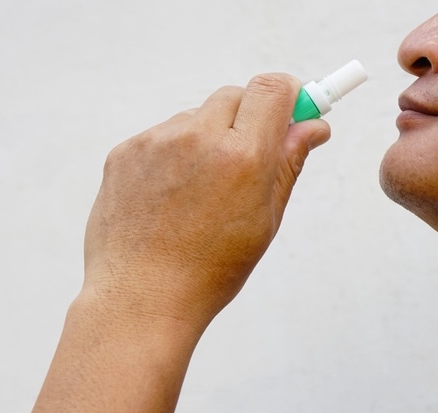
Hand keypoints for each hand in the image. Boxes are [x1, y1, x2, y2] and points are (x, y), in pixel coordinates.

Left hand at [81, 73, 330, 332]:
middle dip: (247, 118)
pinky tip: (171, 200)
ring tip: (201, 195)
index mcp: (244, 157)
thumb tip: (312, 127)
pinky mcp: (125, 152)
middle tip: (249, 158)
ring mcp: (156, 142)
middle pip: (234, 96)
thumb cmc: (209, 271)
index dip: (288, 94)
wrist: (142, 298)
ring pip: (194, 118)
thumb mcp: (265, 220)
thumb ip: (288, 164)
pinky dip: (172, 157)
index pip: (272, 89)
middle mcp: (199, 138)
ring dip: (207, 139)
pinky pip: (160, 138)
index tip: (293, 107)